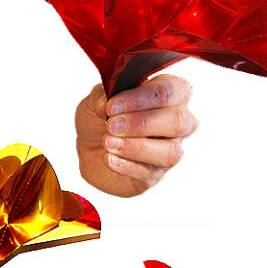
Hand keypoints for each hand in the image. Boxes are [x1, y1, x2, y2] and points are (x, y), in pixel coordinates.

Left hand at [75, 75, 197, 197]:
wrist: (88, 148)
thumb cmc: (101, 118)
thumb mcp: (95, 100)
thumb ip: (101, 96)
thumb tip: (106, 103)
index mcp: (171, 95)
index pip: (171, 91)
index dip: (142, 98)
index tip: (113, 106)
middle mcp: (178, 123)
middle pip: (178, 122)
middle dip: (142, 123)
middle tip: (111, 125)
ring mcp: (169, 151)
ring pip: (170, 152)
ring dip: (136, 147)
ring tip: (108, 142)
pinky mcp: (154, 176)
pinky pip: (149, 174)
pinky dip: (126, 166)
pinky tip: (108, 158)